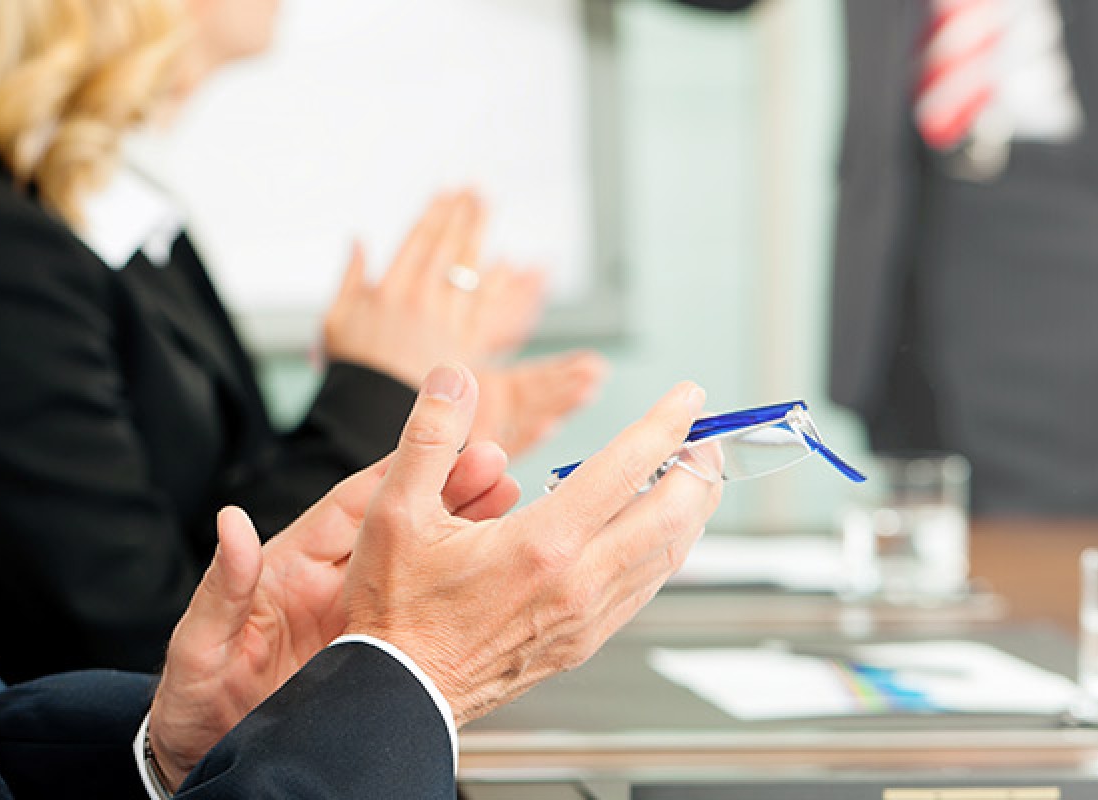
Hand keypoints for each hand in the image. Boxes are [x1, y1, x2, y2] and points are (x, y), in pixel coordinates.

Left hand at [145, 441, 520, 788]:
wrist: (207, 762)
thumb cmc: (193, 704)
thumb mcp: (200, 647)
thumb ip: (223, 588)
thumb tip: (231, 526)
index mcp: (288, 572)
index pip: (349, 507)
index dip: (393, 471)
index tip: (435, 439)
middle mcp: (329, 591)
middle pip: (398, 530)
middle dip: (448, 493)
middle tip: (495, 465)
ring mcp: (357, 626)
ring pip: (421, 571)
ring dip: (464, 537)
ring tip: (509, 506)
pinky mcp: (373, 661)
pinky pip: (423, 623)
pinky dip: (462, 598)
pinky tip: (498, 582)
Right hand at [322, 191, 551, 383]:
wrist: (375, 410)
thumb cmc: (353, 368)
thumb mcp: (336, 318)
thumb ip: (350, 277)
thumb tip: (358, 241)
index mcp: (390, 289)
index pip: (419, 239)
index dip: (436, 212)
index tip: (448, 191)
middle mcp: (421, 299)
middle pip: (447, 245)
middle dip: (462, 213)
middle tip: (476, 189)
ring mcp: (446, 319)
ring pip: (468, 267)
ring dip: (479, 233)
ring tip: (487, 208)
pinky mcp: (465, 342)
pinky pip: (486, 304)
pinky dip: (498, 280)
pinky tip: (507, 262)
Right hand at [343, 364, 722, 725]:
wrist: (396, 695)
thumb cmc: (393, 611)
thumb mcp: (392, 511)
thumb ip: (429, 435)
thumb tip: (454, 377)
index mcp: (541, 545)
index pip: (626, 469)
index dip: (665, 424)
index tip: (688, 398)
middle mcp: (577, 583)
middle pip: (672, 515)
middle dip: (699, 467)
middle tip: (705, 435)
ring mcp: (585, 618)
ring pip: (667, 556)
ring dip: (691, 510)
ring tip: (693, 476)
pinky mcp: (583, 642)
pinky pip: (643, 588)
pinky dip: (665, 550)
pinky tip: (657, 533)